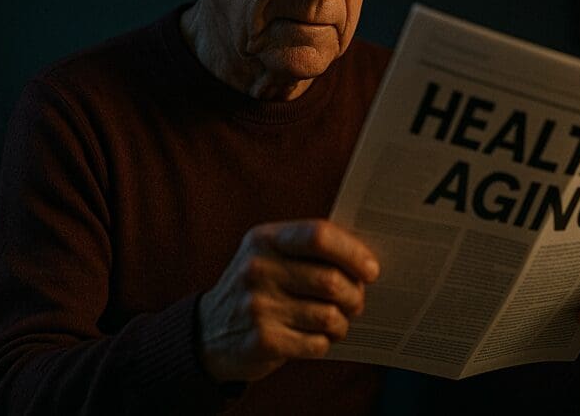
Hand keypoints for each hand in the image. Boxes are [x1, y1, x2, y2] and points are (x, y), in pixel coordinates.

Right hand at [197, 219, 379, 382]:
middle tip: (355, 302)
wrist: (208, 333)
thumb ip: (311, 250)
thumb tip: (368, 260)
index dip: (353, 253)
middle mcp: (257, 269)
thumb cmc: (260, 288)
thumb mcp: (272, 256)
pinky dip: (324, 343)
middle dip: (354, 295)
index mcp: (265, 239)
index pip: (319, 236)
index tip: (371, 270)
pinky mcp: (261, 341)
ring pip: (329, 316)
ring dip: (341, 323)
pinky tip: (315, 338)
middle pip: (331, 280)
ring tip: (336, 322)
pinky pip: (317, 343)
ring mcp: (257, 306)